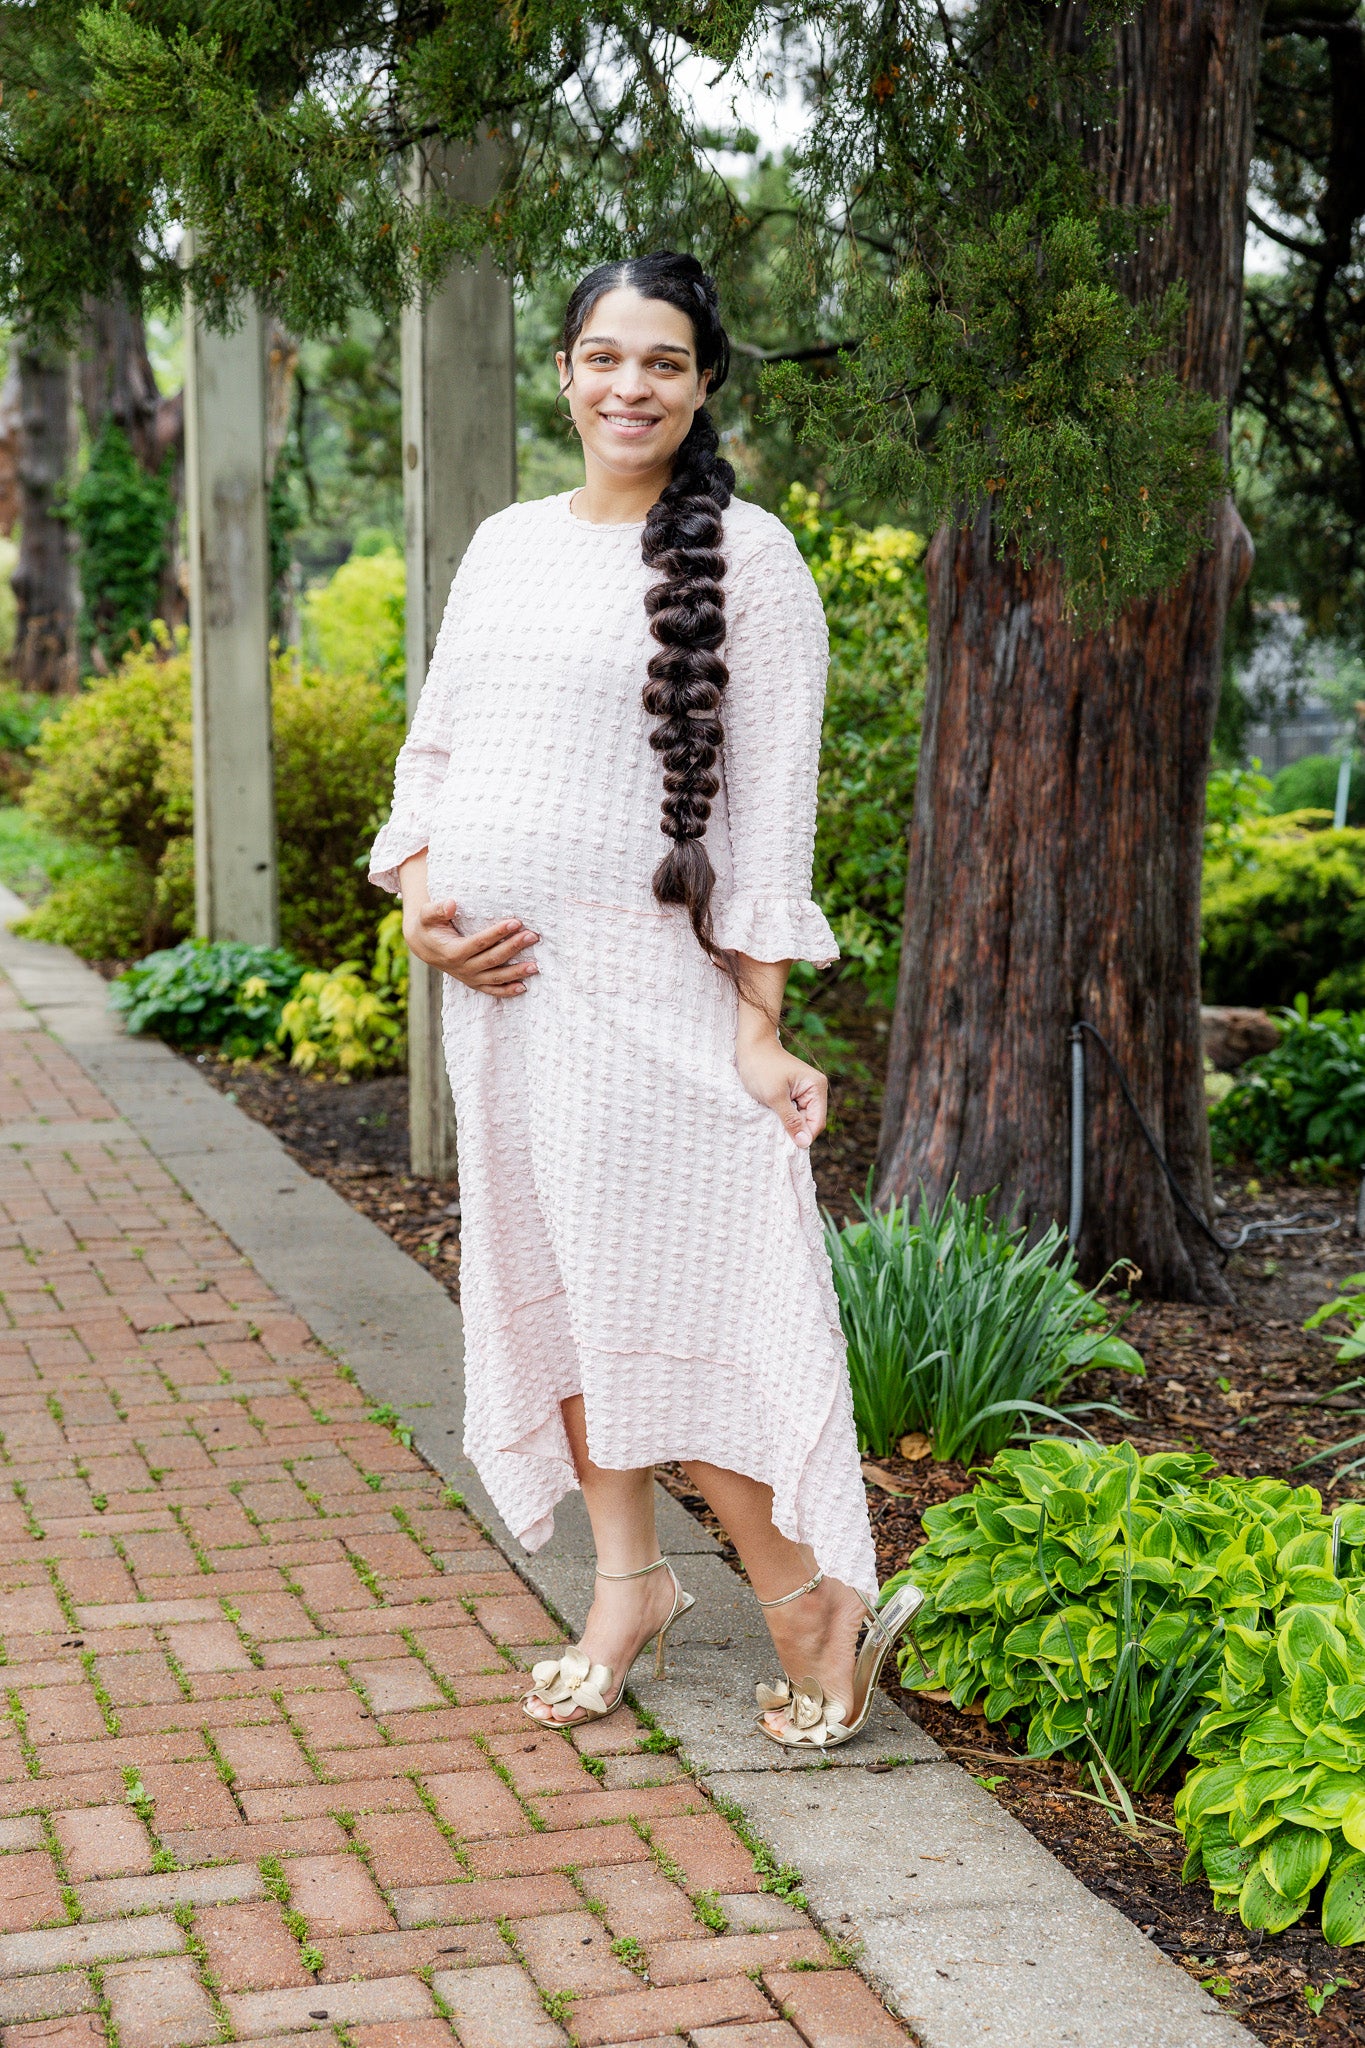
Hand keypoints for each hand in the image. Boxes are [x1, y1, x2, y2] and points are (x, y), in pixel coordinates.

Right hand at [403, 896, 539, 996]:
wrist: (423, 945)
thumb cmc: (428, 926)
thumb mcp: (426, 915)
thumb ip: (437, 909)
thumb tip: (452, 904)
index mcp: (452, 952)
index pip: (480, 942)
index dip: (498, 933)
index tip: (516, 922)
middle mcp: (462, 968)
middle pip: (492, 959)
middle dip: (514, 947)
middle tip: (532, 936)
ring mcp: (469, 978)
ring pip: (496, 977)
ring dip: (516, 972)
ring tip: (535, 966)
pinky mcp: (474, 983)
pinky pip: (492, 990)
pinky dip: (507, 991)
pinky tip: (524, 987)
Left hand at [735, 1030, 827, 1148]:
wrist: (750, 1046)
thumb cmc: (761, 1067)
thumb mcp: (775, 1097)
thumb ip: (791, 1120)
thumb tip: (804, 1143)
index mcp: (816, 1087)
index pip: (817, 1123)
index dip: (803, 1136)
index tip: (784, 1144)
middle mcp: (815, 1089)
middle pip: (810, 1122)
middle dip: (794, 1129)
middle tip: (774, 1130)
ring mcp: (805, 1091)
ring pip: (800, 1118)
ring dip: (787, 1123)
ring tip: (771, 1119)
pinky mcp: (794, 1092)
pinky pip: (793, 1111)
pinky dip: (783, 1116)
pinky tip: (771, 1114)